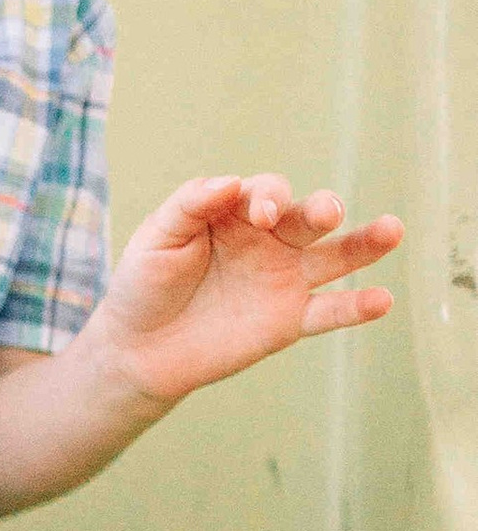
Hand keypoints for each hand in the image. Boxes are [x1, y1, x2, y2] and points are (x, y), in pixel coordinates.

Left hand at [103, 174, 401, 405]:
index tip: (259, 214)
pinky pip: (328, 311)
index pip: (267, 193)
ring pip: (335, 256)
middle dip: (321, 210)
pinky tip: (382, 301)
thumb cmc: (144, 284)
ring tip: (392, 231)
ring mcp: (285, 279)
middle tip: (326, 213)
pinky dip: (356, 307)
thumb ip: (190, 206)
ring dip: (364, 244)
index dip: (268, 198)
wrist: (138, 349)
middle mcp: (270, 240)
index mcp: (238, 212)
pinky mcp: (290, 320)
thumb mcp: (157, 237)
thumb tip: (230, 181)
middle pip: (308, 218)